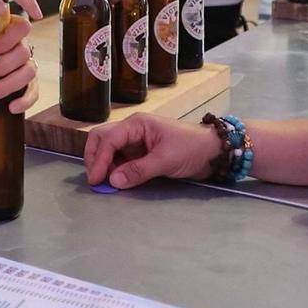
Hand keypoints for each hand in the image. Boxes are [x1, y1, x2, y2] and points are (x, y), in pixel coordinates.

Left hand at [0, 9, 40, 111]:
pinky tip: (11, 107)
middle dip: (3, 67)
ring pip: (29, 72)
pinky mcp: (26, 86)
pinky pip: (33, 92)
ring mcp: (24, 66)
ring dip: (10, 84)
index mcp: (6, 31)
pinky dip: (24, 101)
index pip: (21, 26)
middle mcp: (19, 47)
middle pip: (24, 52)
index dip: (8, 39)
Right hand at [83, 113, 221, 189]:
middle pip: (102, 139)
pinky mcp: (140, 153)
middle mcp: (132, 130)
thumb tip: (113, 181)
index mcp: (136, 124)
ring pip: (108, 149)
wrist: (212, 152)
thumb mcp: (165, 160)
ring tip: (105, 183)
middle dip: (94, 158)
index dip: (99, 159)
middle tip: (95, 180)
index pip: (109, 139)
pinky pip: (120, 159)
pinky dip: (114, 169)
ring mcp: (135, 141)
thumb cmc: (191, 149)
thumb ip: (138, 170)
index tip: (96, 180)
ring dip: (103, 165)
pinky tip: (115, 181)